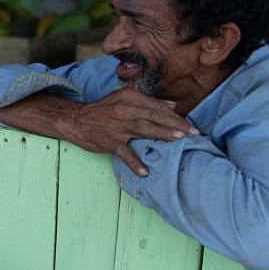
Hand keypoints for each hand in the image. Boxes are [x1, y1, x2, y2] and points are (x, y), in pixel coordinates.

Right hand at [65, 88, 197, 176]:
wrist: (75, 120)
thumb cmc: (103, 111)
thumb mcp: (123, 99)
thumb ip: (148, 102)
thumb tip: (172, 105)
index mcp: (129, 98)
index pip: (156, 107)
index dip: (175, 116)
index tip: (190, 126)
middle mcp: (124, 110)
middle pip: (154, 116)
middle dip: (175, 124)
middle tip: (193, 133)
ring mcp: (116, 126)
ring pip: (143, 129)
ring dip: (161, 134)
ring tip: (178, 140)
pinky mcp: (109, 141)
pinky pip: (124, 152)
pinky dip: (134, 162)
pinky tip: (145, 171)